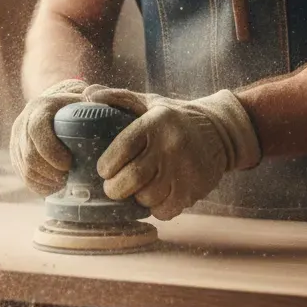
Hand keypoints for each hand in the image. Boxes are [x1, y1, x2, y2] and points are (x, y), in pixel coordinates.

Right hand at [9, 79, 86, 194]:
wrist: (56, 106)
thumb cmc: (78, 104)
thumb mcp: (85, 99)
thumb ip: (97, 100)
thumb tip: (105, 109)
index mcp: (40, 107)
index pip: (37, 129)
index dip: (51, 150)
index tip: (69, 163)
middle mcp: (23, 122)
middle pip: (30, 155)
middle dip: (51, 172)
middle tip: (69, 177)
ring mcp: (17, 140)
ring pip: (26, 170)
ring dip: (46, 181)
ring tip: (65, 183)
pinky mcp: (16, 155)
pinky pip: (24, 177)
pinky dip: (40, 186)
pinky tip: (56, 186)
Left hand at [87, 87, 260, 219]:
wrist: (220, 132)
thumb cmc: (174, 118)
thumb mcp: (149, 102)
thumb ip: (118, 98)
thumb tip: (87, 95)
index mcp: (156, 122)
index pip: (122, 148)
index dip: (107, 164)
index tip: (104, 169)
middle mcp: (171, 146)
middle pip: (131, 178)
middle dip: (114, 188)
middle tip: (113, 186)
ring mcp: (184, 170)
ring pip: (146, 197)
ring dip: (137, 197)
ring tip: (137, 188)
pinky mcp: (195, 190)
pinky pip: (164, 211)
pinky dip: (155, 208)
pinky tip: (156, 195)